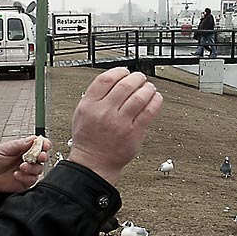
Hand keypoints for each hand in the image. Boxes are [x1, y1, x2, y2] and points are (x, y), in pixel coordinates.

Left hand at [0, 136, 51, 192]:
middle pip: (42, 157)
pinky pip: (31, 180)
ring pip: (39, 169)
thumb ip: (19, 144)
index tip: (45, 145)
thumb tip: (33, 139)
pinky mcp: (24, 182)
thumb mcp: (4, 149)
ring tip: (22, 166)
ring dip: (33, 168)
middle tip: (39, 156)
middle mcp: (27, 159)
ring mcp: (26, 171)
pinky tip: (17, 174)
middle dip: (42, 156)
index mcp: (23, 148)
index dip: (44, 144)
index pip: (39, 145)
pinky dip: (26, 177)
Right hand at [67, 67, 162, 184]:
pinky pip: (149, 112)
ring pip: (139, 96)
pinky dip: (155, 101)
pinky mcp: (134, 133)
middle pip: (125, 85)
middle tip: (140, 78)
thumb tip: (114, 80)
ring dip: (147, 88)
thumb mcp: (81, 113)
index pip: (106, 79)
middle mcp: (105, 112)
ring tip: (149, 87)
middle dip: (136, 78)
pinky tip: (155, 98)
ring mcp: (120, 123)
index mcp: (90, 105)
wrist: (93, 164)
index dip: (119, 71)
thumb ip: (94, 96)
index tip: (125, 72)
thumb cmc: (88, 140)